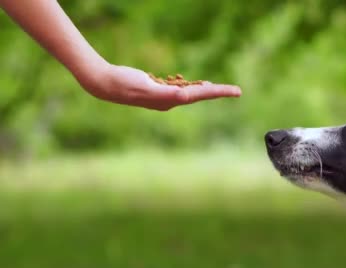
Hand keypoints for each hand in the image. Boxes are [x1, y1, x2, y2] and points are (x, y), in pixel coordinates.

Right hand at [82, 64, 241, 110]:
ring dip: (206, 90)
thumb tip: (184, 97)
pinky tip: (197, 85)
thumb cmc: (124, 83)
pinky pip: (179, 89)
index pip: (200, 95)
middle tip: (237, 91)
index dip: (218, 92)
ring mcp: (163, 97)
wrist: (105, 84)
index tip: (235, 91)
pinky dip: (191, 86)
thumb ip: (166, 92)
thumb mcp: (146, 86)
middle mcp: (169, 101)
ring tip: (222, 89)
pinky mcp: (157, 91)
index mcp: (170, 100)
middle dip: (218, 92)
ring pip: (191, 93)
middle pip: (199, 95)